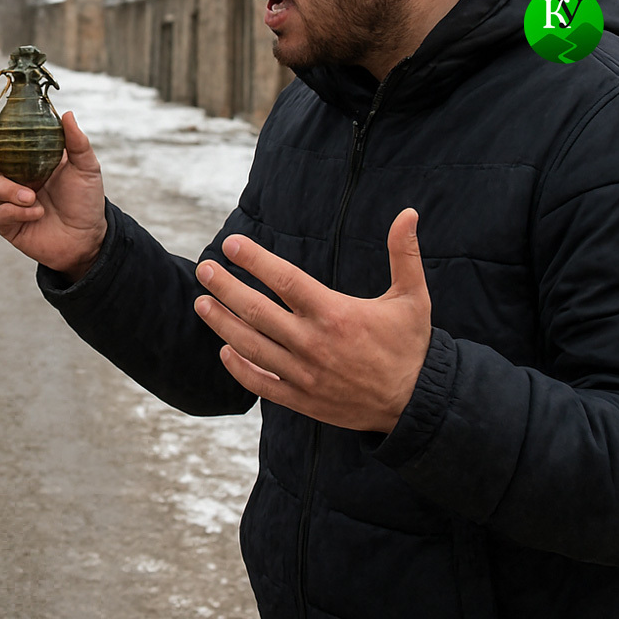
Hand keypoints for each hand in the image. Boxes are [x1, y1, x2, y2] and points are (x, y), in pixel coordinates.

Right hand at [0, 111, 107, 281]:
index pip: (4, 144)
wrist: (89, 237)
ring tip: (32, 198)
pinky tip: (37, 213)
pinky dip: (17, 211)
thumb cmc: (86, 201)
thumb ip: (76, 142)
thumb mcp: (86, 168)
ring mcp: (10, 203)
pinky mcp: (9, 225)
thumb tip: (67, 114)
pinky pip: (1, 214)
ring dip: (11, 190)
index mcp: (29, 162)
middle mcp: (15, 180)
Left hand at [193, 209, 431, 432]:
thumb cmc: (410, 346)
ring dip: (222, 324)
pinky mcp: (302, 399)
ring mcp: (304, 374)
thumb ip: (405, 254)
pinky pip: (260, 383)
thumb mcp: (413, 297)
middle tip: (204, 269)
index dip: (254, 260)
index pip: (284, 280)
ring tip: (201, 303)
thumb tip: (408, 213)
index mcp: (335, 314)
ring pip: (251, 346)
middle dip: (225, 288)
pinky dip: (239, 368)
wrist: (417, 404)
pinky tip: (224, 350)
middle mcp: (314, 343)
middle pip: (256, 311)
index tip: (231, 244)